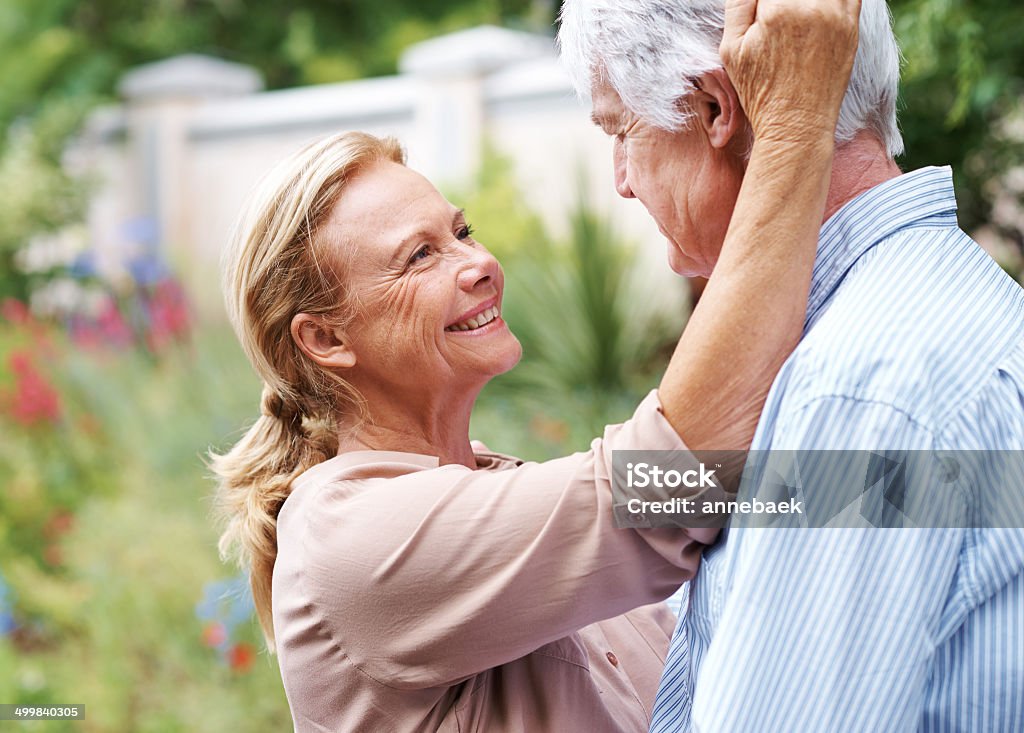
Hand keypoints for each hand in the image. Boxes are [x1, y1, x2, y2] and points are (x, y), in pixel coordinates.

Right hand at [720, 0, 861, 143]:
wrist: (797, 125)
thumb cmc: (760, 91)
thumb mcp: (731, 49)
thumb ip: (738, 4)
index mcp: (779, 10)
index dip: (763, 1)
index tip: (762, 9)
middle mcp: (813, 6)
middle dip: (781, 2)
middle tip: (775, 14)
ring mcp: (837, 14)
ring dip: (804, 1)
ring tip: (793, 15)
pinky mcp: (852, 24)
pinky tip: (814, 10)